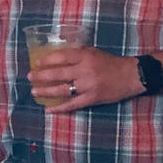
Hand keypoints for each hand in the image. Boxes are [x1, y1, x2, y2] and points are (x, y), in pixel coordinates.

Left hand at [28, 47, 142, 112]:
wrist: (132, 75)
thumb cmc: (111, 62)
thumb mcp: (94, 52)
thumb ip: (77, 54)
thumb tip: (57, 57)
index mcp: (85, 57)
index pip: (61, 57)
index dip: (47, 60)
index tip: (37, 62)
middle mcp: (85, 71)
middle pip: (58, 74)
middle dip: (41, 76)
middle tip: (30, 77)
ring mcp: (88, 86)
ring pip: (62, 90)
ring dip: (46, 92)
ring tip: (34, 92)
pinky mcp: (92, 98)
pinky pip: (72, 104)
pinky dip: (59, 108)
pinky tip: (48, 110)